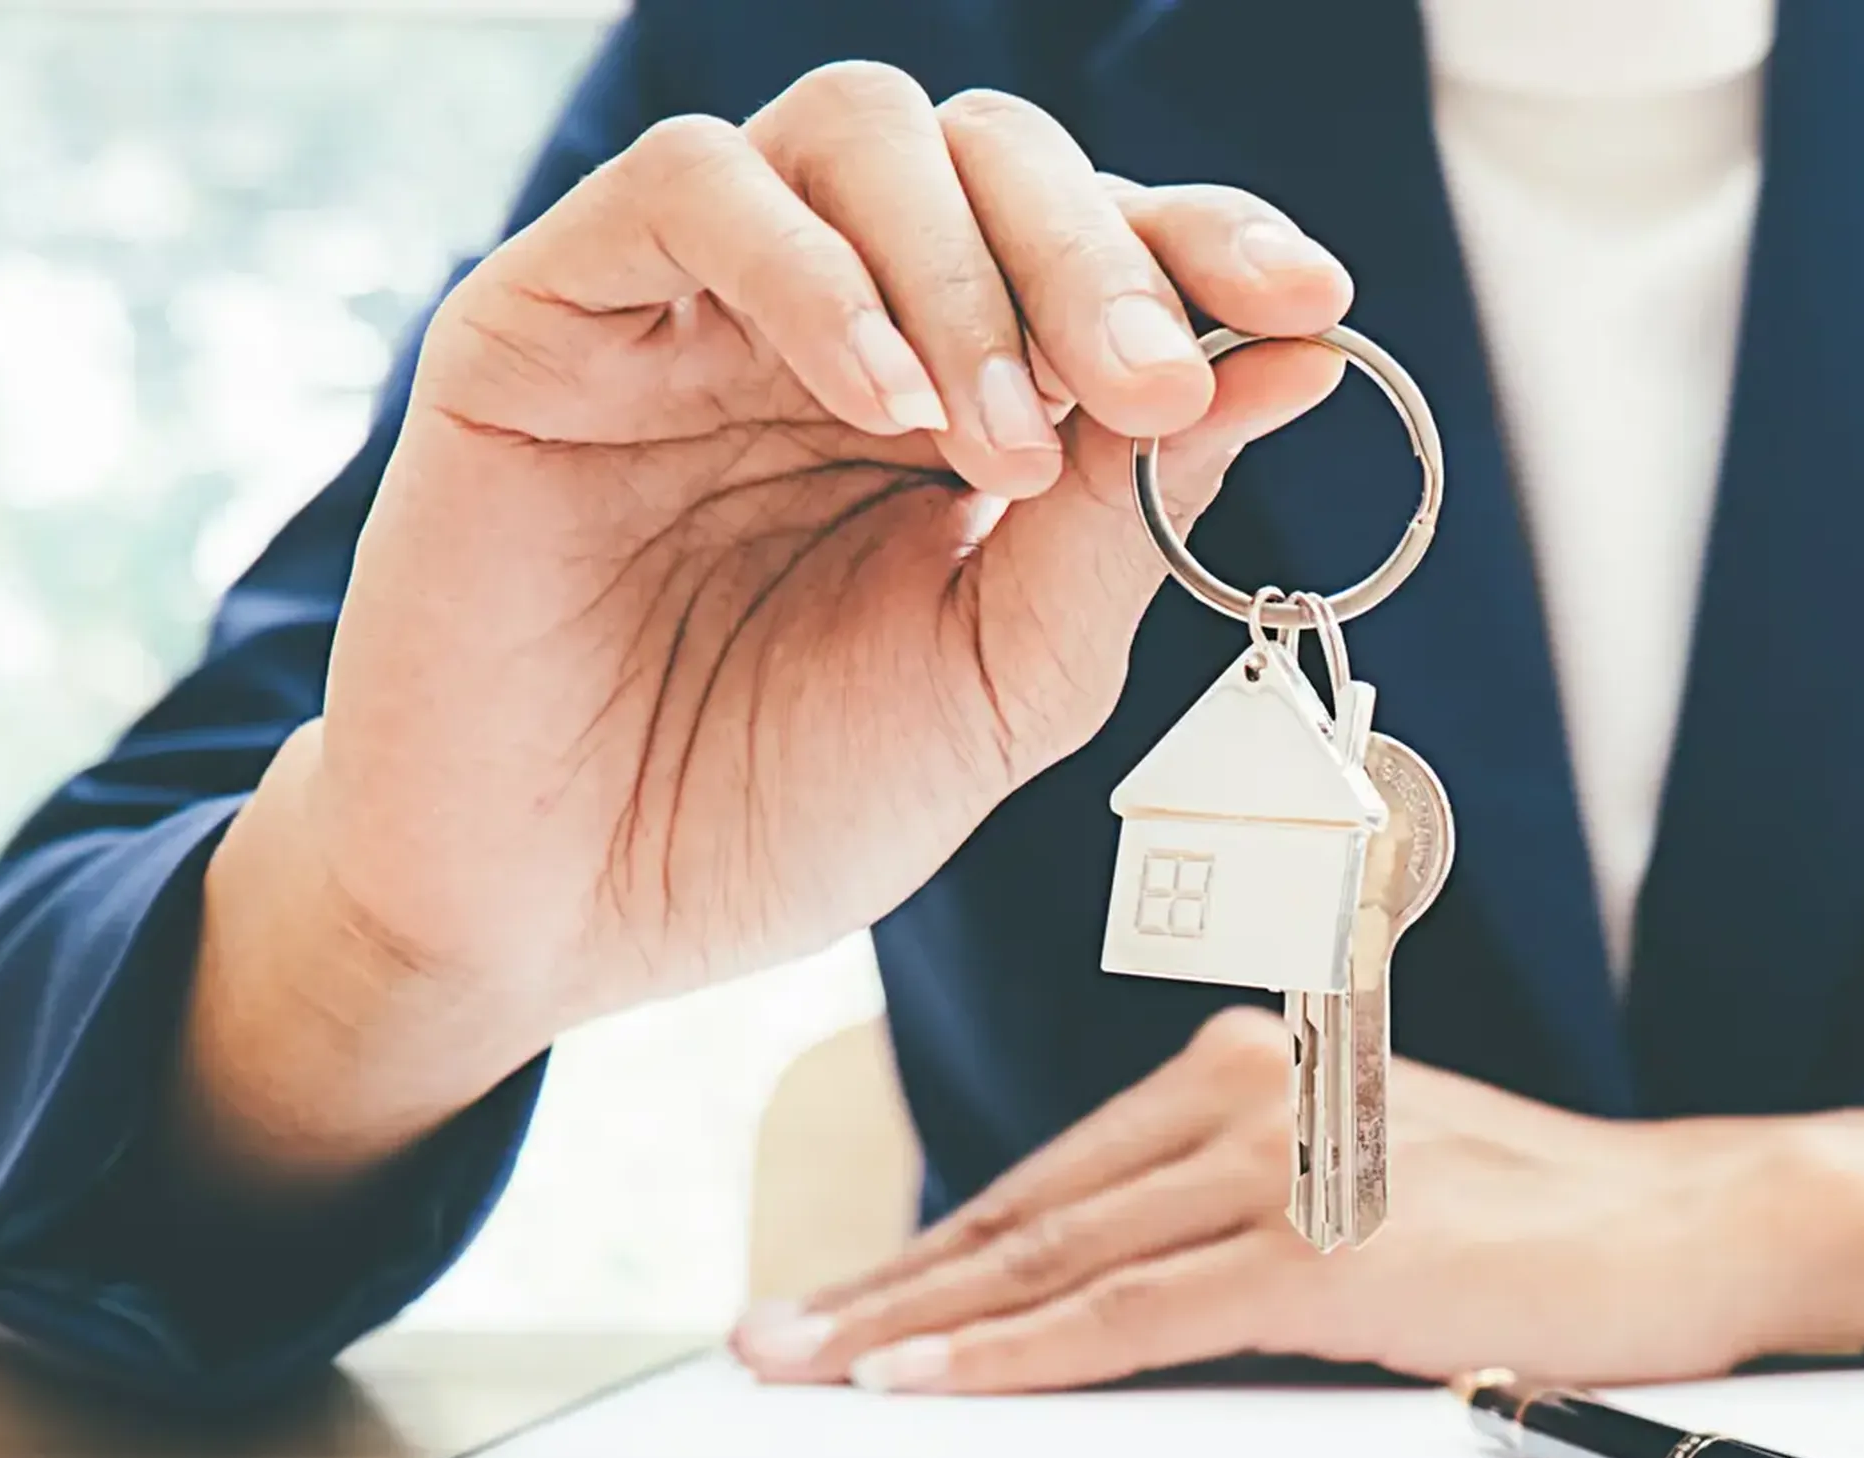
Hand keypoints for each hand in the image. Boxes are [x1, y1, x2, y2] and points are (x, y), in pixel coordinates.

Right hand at [177, 65, 1350, 1194]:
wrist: (558, 920)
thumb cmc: (770, 807)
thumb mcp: (1005, 681)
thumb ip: (1131, 521)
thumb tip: (1298, 361)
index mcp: (954, 394)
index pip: (1101, 248)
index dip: (1209, 247)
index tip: (1313, 301)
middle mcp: (834, 317)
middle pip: (995, 156)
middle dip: (1101, 258)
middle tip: (1150, 384)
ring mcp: (691, 305)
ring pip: (857, 131)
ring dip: (966, 267)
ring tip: (1002, 437)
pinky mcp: (550, 312)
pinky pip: (691, 187)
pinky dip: (812, 268)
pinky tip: (871, 401)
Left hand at [729, 1010, 1863, 1394]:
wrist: (1697, 1226)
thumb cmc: (1546, 1227)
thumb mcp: (1365, 1189)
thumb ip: (1238, 1220)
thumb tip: (1105, 1307)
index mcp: (1247, 1068)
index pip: (1050, 1177)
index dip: (925, 1249)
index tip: (826, 1304)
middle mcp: (1248, 1093)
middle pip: (1022, 1211)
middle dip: (879, 1287)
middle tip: (760, 1341)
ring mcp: (1283, 1166)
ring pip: (1053, 1257)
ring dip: (914, 1325)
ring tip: (806, 1371)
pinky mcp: (1323, 1249)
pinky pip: (1136, 1313)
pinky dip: (1021, 1355)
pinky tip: (935, 1385)